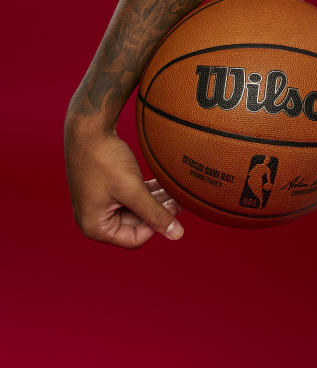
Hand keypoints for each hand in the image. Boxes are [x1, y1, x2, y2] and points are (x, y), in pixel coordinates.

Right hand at [65, 124, 183, 248]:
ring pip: (133, 209)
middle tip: (178, 200)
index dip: (156, 226)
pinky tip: (161, 184)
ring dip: (153, 201)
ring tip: (174, 191)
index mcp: (94, 226)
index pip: (133, 239)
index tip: (174, 211)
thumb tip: (177, 235)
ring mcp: (97, 203)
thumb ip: (154, 214)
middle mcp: (92, 219)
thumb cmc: (105, 159)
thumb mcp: (133, 189)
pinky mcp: (103, 189)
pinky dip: (144, 192)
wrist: (88, 129)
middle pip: (133, 224)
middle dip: (156, 212)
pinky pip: (127, 197)